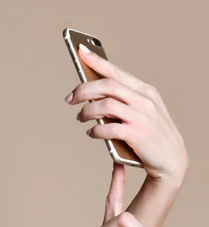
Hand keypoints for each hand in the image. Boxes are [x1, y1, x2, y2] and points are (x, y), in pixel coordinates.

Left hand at [66, 43, 188, 185]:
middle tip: (70, 99)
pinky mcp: (138, 134)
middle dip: (83, 90)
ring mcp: (142, 117)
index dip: (97, 61)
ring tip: (80, 118)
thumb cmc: (151, 134)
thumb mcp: (142, 111)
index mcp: (145, 91)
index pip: (117, 72)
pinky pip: (109, 127)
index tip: (80, 51)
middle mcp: (145, 100)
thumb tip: (92, 96)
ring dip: (87, 111)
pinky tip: (92, 133)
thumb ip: (122, 101)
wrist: (172, 160)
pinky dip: (95, 130)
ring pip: (105, 105)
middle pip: (107, 85)